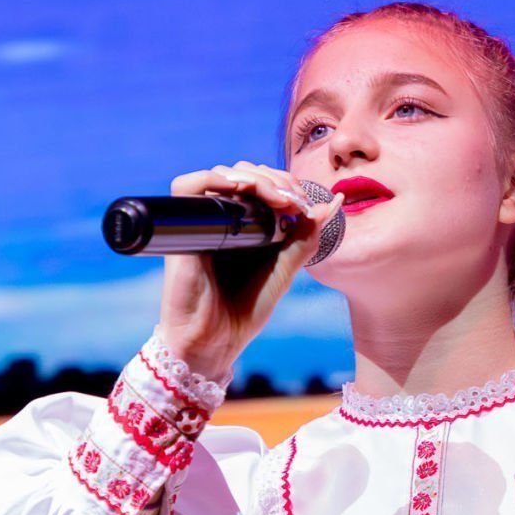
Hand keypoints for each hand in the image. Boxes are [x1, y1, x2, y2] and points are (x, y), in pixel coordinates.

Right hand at [158, 162, 345, 377]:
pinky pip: (188, 186)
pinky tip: (243, 189)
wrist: (214, 341)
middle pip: (244, 173)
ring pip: (222, 174)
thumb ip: (304, 239)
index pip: (262, 183)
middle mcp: (222, 219)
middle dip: (276, 178)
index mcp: (245, 226)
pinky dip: (215, 178)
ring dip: (255, 177)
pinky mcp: (183, 228)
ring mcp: (202, 221)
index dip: (285, 183)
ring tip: (278, 198)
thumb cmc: (244, 311)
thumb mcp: (284, 271)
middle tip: (295, 200)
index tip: (306, 203)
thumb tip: (331, 205)